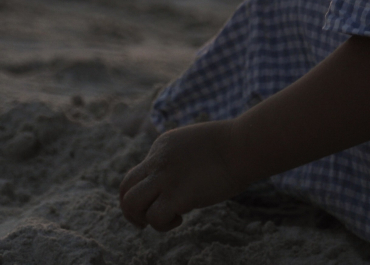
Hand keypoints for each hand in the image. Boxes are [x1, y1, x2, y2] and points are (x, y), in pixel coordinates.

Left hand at [117, 121, 247, 230]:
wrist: (244, 146)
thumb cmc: (232, 147)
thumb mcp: (195, 144)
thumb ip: (180, 159)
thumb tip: (178, 180)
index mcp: (162, 146)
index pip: (140, 173)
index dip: (148, 191)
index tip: (165, 198)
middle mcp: (157, 161)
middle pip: (125, 187)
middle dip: (130, 209)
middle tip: (144, 220)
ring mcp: (165, 178)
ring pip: (130, 203)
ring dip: (140, 218)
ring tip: (162, 220)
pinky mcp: (176, 196)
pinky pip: (154, 218)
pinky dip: (162, 225)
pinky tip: (180, 219)